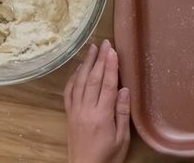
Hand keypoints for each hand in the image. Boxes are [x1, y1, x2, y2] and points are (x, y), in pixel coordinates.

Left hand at [64, 40, 129, 162]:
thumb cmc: (108, 156)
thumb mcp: (122, 138)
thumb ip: (122, 113)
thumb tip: (125, 89)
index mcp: (102, 116)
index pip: (107, 85)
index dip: (110, 66)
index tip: (113, 50)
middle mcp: (86, 110)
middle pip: (92, 79)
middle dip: (99, 59)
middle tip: (104, 43)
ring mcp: (75, 112)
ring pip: (79, 82)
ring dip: (86, 64)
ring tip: (92, 49)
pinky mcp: (69, 115)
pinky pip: (69, 92)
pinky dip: (73, 78)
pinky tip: (78, 68)